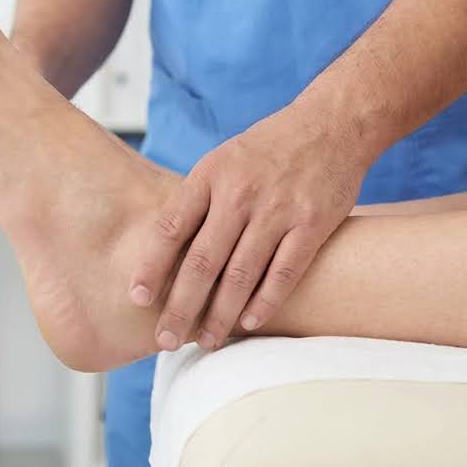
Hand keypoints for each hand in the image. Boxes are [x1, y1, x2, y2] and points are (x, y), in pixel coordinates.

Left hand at [129, 103, 371, 350]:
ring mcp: (277, 210)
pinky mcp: (312, 225)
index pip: (171, 228)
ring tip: (206, 341)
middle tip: (164, 339)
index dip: (151, 266)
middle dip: (180, 306)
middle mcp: (240, 193)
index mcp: (211, 176)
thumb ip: (197, 200)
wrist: (330, 125)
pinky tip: (248, 323)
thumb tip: (164, 250)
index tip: (137, 298)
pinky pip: (283, 273)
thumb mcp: (222, 160)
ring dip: (220, 315)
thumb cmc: (267, 150)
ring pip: (241, 275)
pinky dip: (264, 303)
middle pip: (202, 261)